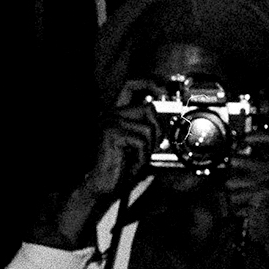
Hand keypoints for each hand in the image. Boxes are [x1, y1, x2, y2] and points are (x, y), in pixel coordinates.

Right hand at [77, 80, 166, 202]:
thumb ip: (148, 129)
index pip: (131, 85)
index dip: (149, 83)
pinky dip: (142, 156)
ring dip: (149, 148)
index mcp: (116, 114)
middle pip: (148, 108)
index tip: (165, 91)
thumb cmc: (120, 167)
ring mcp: (110, 122)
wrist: (101, 185)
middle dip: (158, 129)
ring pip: (148, 128)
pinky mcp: (112, 134)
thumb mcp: (138, 145)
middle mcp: (111, 114)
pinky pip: (142, 142)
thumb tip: (168, 121)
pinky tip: (131, 163)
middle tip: (155, 145)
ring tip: (137, 158)